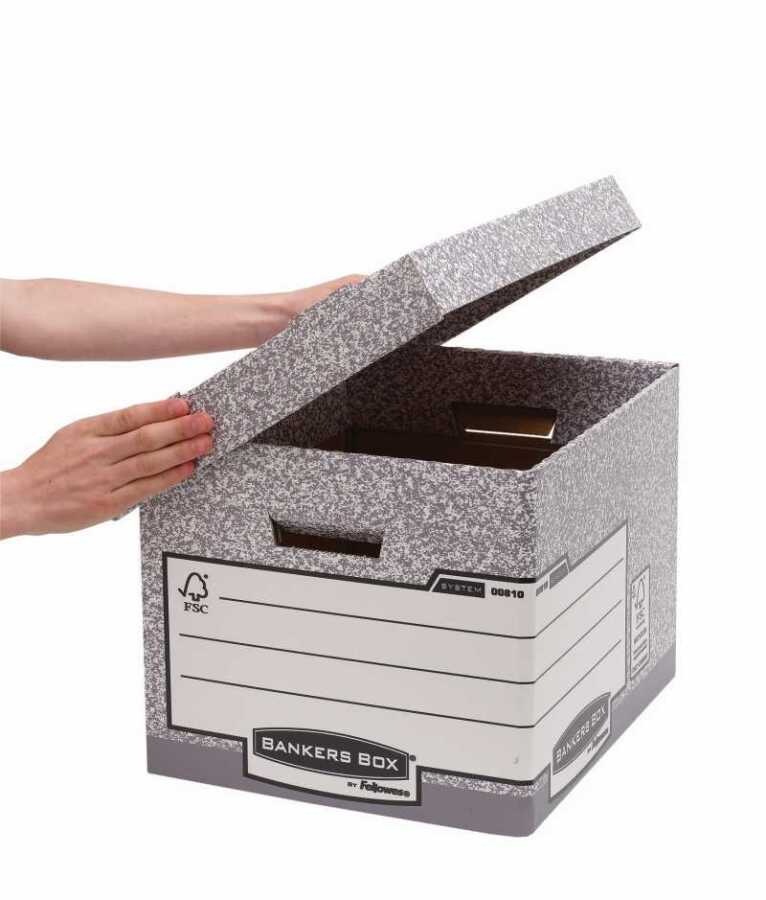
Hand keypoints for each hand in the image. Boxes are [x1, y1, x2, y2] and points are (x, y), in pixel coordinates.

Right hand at [0, 398, 211, 537]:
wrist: (22, 500)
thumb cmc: (51, 467)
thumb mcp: (74, 435)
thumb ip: (108, 428)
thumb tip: (149, 418)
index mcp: (88, 431)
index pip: (130, 416)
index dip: (160, 409)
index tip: (184, 405)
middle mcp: (97, 452)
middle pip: (146, 437)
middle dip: (181, 428)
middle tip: (206, 421)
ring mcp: (103, 478)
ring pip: (150, 461)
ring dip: (182, 451)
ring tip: (205, 442)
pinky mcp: (107, 503)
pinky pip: (145, 487)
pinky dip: (169, 477)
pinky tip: (187, 468)